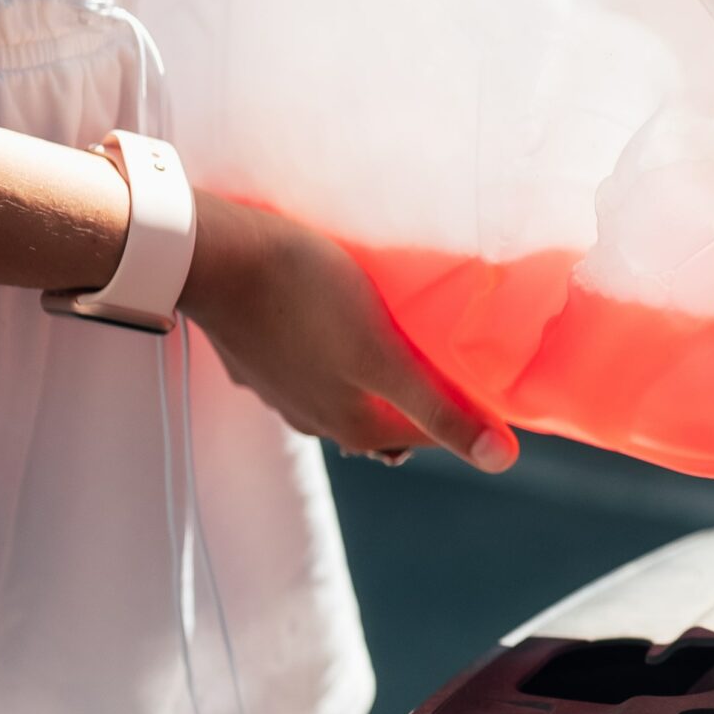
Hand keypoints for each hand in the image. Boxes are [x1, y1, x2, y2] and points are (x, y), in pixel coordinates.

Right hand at [181, 195, 518, 471]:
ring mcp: (280, 391)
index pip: (432, 432)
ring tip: (403, 340)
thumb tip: (503, 460)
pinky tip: (341, 321)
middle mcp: (316, 420)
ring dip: (378, 374)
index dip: (466, 408)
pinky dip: (336, 352)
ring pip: (349, 391)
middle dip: (422, 392)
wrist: (210, 252)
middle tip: (451, 354)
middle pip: (390, 413)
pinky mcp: (256, 357)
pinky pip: (311, 363)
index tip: (490, 375)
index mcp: (354, 428)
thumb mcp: (385, 353)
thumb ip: (440, 407)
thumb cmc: (304, 294)